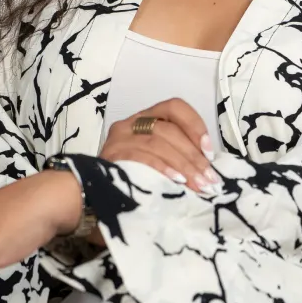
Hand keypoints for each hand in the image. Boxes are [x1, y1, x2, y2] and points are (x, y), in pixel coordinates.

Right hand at [99, 97, 220, 193]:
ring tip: (199, 185)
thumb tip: (207, 167)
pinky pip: (141, 157)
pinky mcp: (111, 156)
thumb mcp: (156, 160)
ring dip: (183, 165)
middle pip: (168, 129)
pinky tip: (177, 182)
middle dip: (193, 156)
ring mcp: (118, 139)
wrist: (92, 195)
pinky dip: (162, 168)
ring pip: (157, 142)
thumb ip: (176, 155)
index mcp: (144, 119)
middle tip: (210, 179)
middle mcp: (130, 124)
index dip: (195, 125)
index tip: (209, 152)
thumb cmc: (130, 178)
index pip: (174, 107)